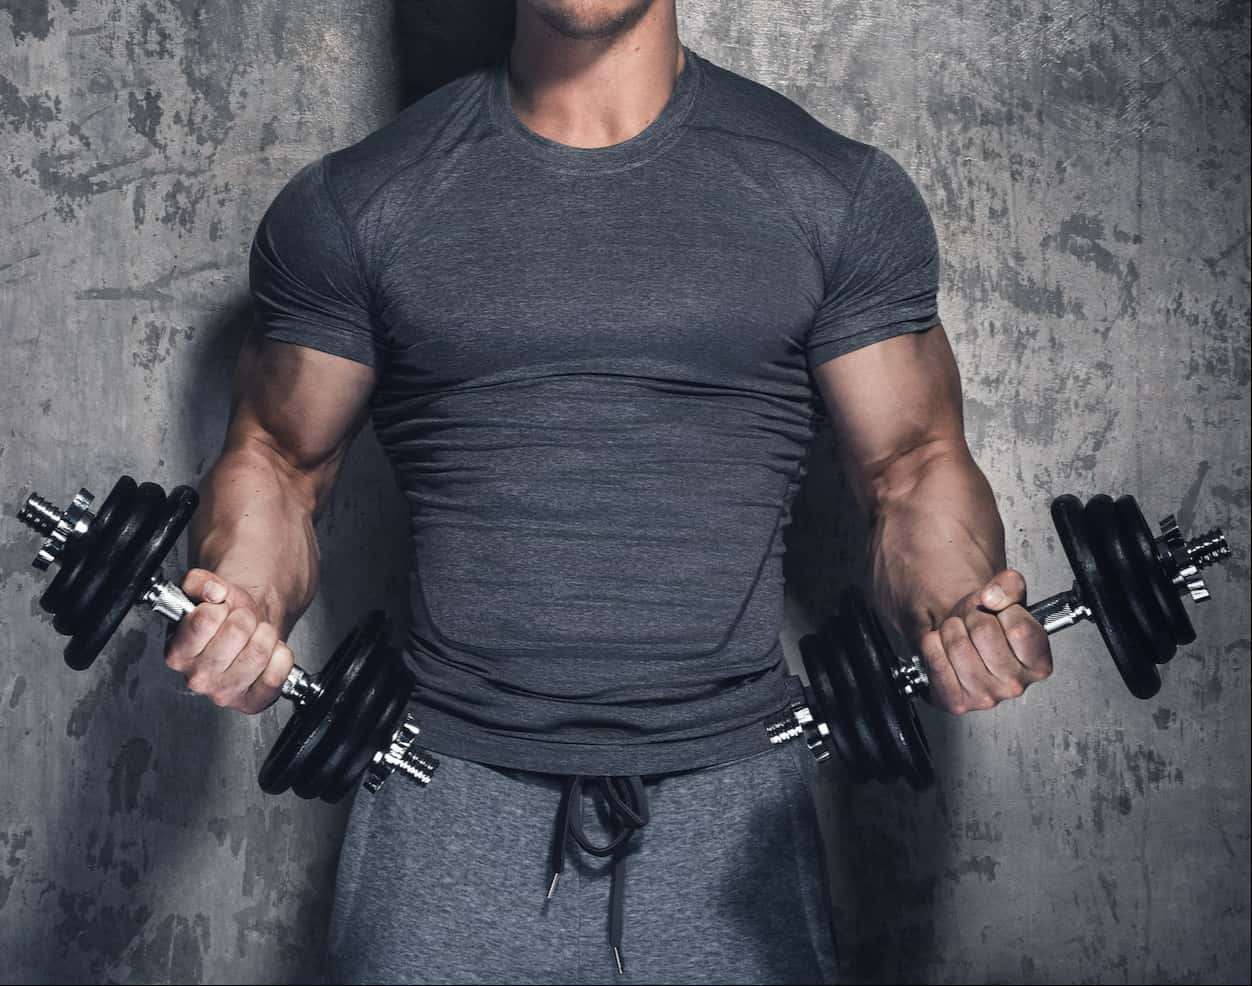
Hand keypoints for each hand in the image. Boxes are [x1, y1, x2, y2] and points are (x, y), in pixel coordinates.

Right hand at [163, 568, 294, 713]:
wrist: (249, 632)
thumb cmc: (227, 616)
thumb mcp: (210, 590)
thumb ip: (199, 582)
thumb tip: (211, 589)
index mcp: (178, 652)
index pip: (204, 620)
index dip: (220, 606)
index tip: (221, 608)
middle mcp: (196, 677)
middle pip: (236, 633)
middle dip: (246, 617)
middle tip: (244, 620)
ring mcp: (223, 693)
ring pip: (258, 654)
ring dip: (265, 634)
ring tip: (258, 634)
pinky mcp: (251, 702)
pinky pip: (275, 676)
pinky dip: (281, 656)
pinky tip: (271, 652)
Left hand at [916, 568, 1052, 713]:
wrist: (962, 643)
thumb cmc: (987, 625)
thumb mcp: (1006, 598)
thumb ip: (1010, 585)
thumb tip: (992, 596)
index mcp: (1038, 664)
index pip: (1019, 628)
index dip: (1003, 611)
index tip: (998, 613)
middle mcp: (1015, 686)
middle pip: (983, 632)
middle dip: (972, 617)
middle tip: (973, 622)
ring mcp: (985, 698)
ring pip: (957, 645)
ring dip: (950, 629)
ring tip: (958, 635)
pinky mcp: (955, 702)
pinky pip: (935, 660)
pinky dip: (932, 645)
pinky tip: (943, 648)